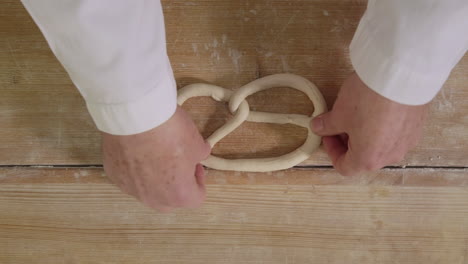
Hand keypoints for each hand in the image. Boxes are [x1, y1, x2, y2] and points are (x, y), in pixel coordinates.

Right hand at [102, 106, 210, 211]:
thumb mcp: (197, 143)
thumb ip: (201, 155)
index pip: (196, 198)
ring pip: (147, 192)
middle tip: (179, 164)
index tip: (196, 166)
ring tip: (157, 155)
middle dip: (177, 186)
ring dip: (155, 179)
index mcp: (178, 194)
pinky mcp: (113, 174)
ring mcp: (130, 188)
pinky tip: (138, 150)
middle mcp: (153, 198)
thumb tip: (199, 153)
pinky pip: (128, 178)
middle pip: (170, 201)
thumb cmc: (169, 132)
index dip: (200, 181)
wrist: (136, 115)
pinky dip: (135, 170)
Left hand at [311, 73, 428, 175]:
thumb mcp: (339, 113)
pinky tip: (377, 108)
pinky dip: (383, 127)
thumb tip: (318, 127)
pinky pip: (396, 134)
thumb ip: (327, 125)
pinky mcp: (418, 127)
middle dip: (348, 142)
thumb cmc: (367, 100)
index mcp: (368, 159)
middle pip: (364, 158)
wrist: (402, 76)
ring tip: (358, 114)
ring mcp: (407, 143)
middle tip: (340, 123)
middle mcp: (390, 156)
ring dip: (366, 135)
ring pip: (381, 146)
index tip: (327, 134)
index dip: (331, 151)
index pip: (344, 167)